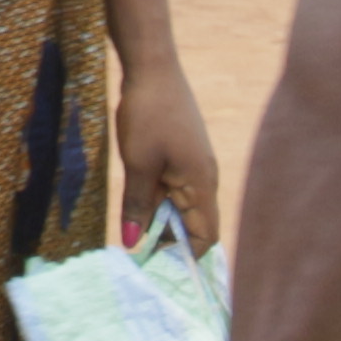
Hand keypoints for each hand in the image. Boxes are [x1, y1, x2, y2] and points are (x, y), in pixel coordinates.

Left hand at [116, 60, 221, 253]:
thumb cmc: (148, 115)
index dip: (186, 258)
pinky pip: (174, 188)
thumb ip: (138, 205)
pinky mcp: (182, 154)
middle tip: (140, 261)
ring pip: (181, 206)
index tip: (158, 272)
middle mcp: (204, 178)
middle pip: (194, 224)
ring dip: (161, 222)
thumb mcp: (138, 164)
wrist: (153, 68)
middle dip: (170, 244)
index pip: (206, 236)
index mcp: (201, 185)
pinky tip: (137, 206)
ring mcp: (194, 165)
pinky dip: (158, 202)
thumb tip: (134, 243)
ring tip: (135, 239)